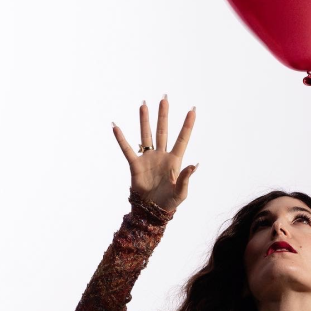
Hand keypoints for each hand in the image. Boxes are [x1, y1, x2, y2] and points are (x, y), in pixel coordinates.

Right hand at [113, 97, 198, 214]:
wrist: (152, 211)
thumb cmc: (169, 203)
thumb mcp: (181, 192)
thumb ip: (186, 178)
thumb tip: (194, 165)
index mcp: (175, 161)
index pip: (182, 139)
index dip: (187, 125)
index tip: (192, 110)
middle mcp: (161, 156)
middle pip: (163, 131)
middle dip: (163, 116)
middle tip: (164, 99)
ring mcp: (148, 159)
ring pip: (146, 136)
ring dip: (145, 121)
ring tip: (143, 105)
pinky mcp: (136, 165)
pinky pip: (128, 150)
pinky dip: (122, 140)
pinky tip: (116, 127)